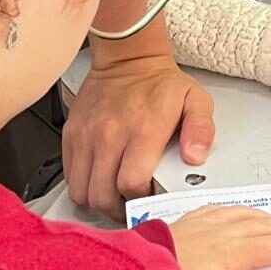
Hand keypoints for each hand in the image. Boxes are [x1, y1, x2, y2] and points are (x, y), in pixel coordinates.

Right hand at [64, 53, 214, 218]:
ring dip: (97, 200)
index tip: (149, 196)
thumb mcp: (195, 101)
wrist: (127, 58)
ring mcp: (86, 136)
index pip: (131, 184)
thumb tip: (195, 157)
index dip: (140, 199)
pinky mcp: (71, 135)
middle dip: (118, 210)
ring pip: (81, 191)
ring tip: (114, 195)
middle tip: (131, 205)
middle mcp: (110, 135)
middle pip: (102, 195)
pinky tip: (100, 179)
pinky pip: (69, 175)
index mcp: (143, 131)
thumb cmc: (160, 84)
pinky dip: (82, 185)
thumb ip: (201, 130)